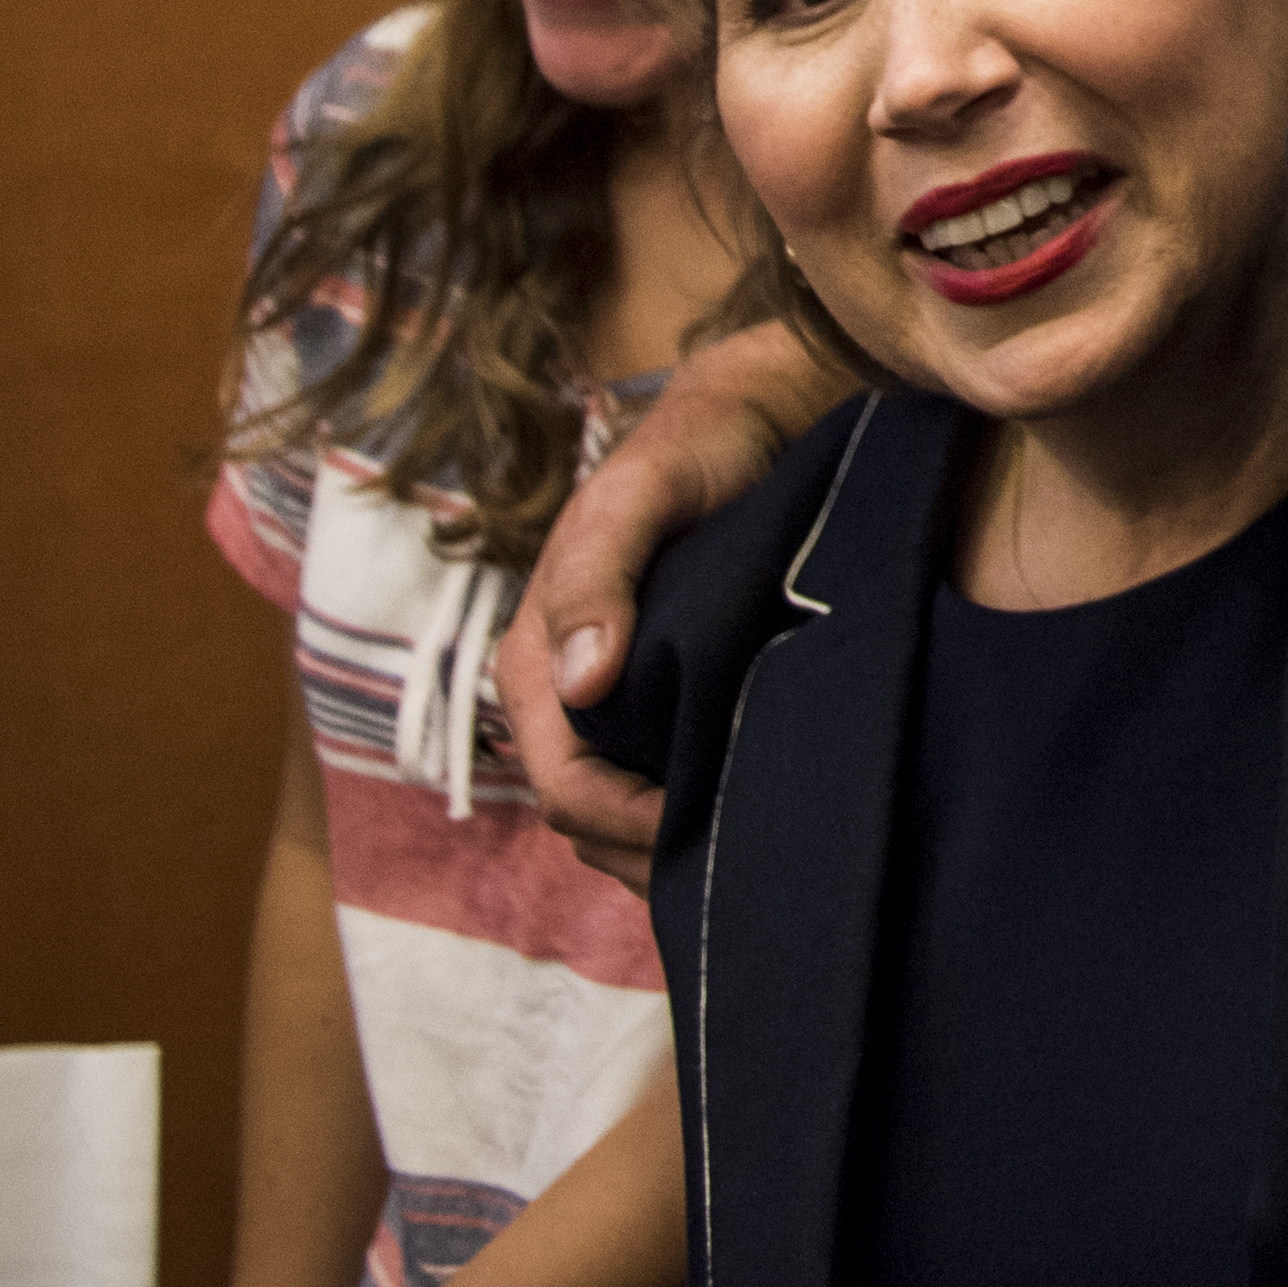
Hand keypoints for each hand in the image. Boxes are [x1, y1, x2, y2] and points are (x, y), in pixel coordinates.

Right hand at [505, 324, 844, 890]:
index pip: (565, 787)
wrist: (750, 416)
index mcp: (538, 661)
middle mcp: (566, 695)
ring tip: (749, 853)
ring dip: (672, 847)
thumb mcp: (642, 495)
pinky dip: (694, 814)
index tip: (704, 831)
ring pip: (622, 816)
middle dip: (648, 855)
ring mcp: (613, 704)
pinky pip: (660, 783)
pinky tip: (749, 819)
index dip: (626, 825)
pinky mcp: (663, 700)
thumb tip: (582, 682)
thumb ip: (599, 572)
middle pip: (588, 820)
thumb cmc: (692, 449)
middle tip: (740, 870)